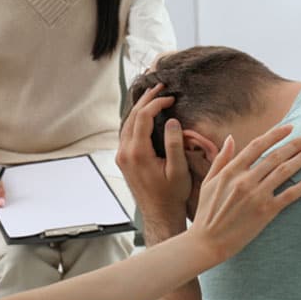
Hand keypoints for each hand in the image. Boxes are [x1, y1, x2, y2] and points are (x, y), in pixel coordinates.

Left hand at [116, 84, 191, 219]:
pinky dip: (136, 119)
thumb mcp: (178, 170)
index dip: (156, 103)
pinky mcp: (124, 159)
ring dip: (139, 107)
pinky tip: (145, 114)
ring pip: (127, 123)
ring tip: (153, 95)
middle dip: (146, 99)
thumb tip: (171, 120)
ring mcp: (122, 156)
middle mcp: (125, 152)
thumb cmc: (172, 195)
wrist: (159, 214)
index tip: (171, 98)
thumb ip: (174, 144)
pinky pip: (127, 132)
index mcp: (137, 153)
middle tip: (160, 85)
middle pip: (131, 116)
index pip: (143, 117)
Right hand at [186, 125, 300, 263]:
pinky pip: (290, 194)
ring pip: (285, 171)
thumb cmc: (207, 212)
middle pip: (276, 156)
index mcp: (231, 171)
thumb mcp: (209, 182)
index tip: (290, 127)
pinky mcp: (266, 212)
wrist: (207, 242)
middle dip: (296, 143)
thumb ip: (221, 159)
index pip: (257, 146)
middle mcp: (245, 180)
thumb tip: (231, 138)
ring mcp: (257, 196)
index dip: (275, 134)